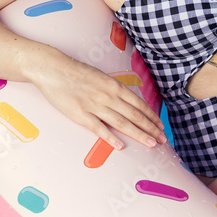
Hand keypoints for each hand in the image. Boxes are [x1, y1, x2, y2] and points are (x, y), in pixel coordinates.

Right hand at [32, 49, 166, 150]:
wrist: (54, 69)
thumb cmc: (77, 73)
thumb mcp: (101, 77)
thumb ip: (114, 90)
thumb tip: (127, 102)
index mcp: (114, 86)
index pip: (139, 104)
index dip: (151, 117)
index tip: (160, 126)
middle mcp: (108, 96)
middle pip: (135, 115)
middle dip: (151, 128)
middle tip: (162, 139)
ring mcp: (95, 106)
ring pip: (122, 123)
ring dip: (139, 134)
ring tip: (151, 144)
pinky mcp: (81, 114)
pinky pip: (99, 129)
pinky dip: (111, 138)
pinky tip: (121, 146)